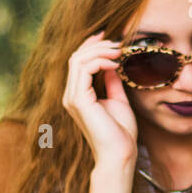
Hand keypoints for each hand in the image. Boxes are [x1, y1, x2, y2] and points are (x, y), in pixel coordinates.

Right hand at [62, 32, 138, 169]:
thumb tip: (113, 63)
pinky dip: (100, 61)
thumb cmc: (121, 133)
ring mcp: (72, 98)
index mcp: (79, 95)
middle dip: (97, 45)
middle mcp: (71, 95)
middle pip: (76, 57)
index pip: (78, 62)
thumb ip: (112, 82)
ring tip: (119, 51)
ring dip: (100, 51)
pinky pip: (83, 70)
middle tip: (118, 43)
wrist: (120, 154)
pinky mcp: (78, 100)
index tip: (110, 38)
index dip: (92, 46)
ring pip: (78, 60)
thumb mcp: (118, 100)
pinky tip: (115, 63)